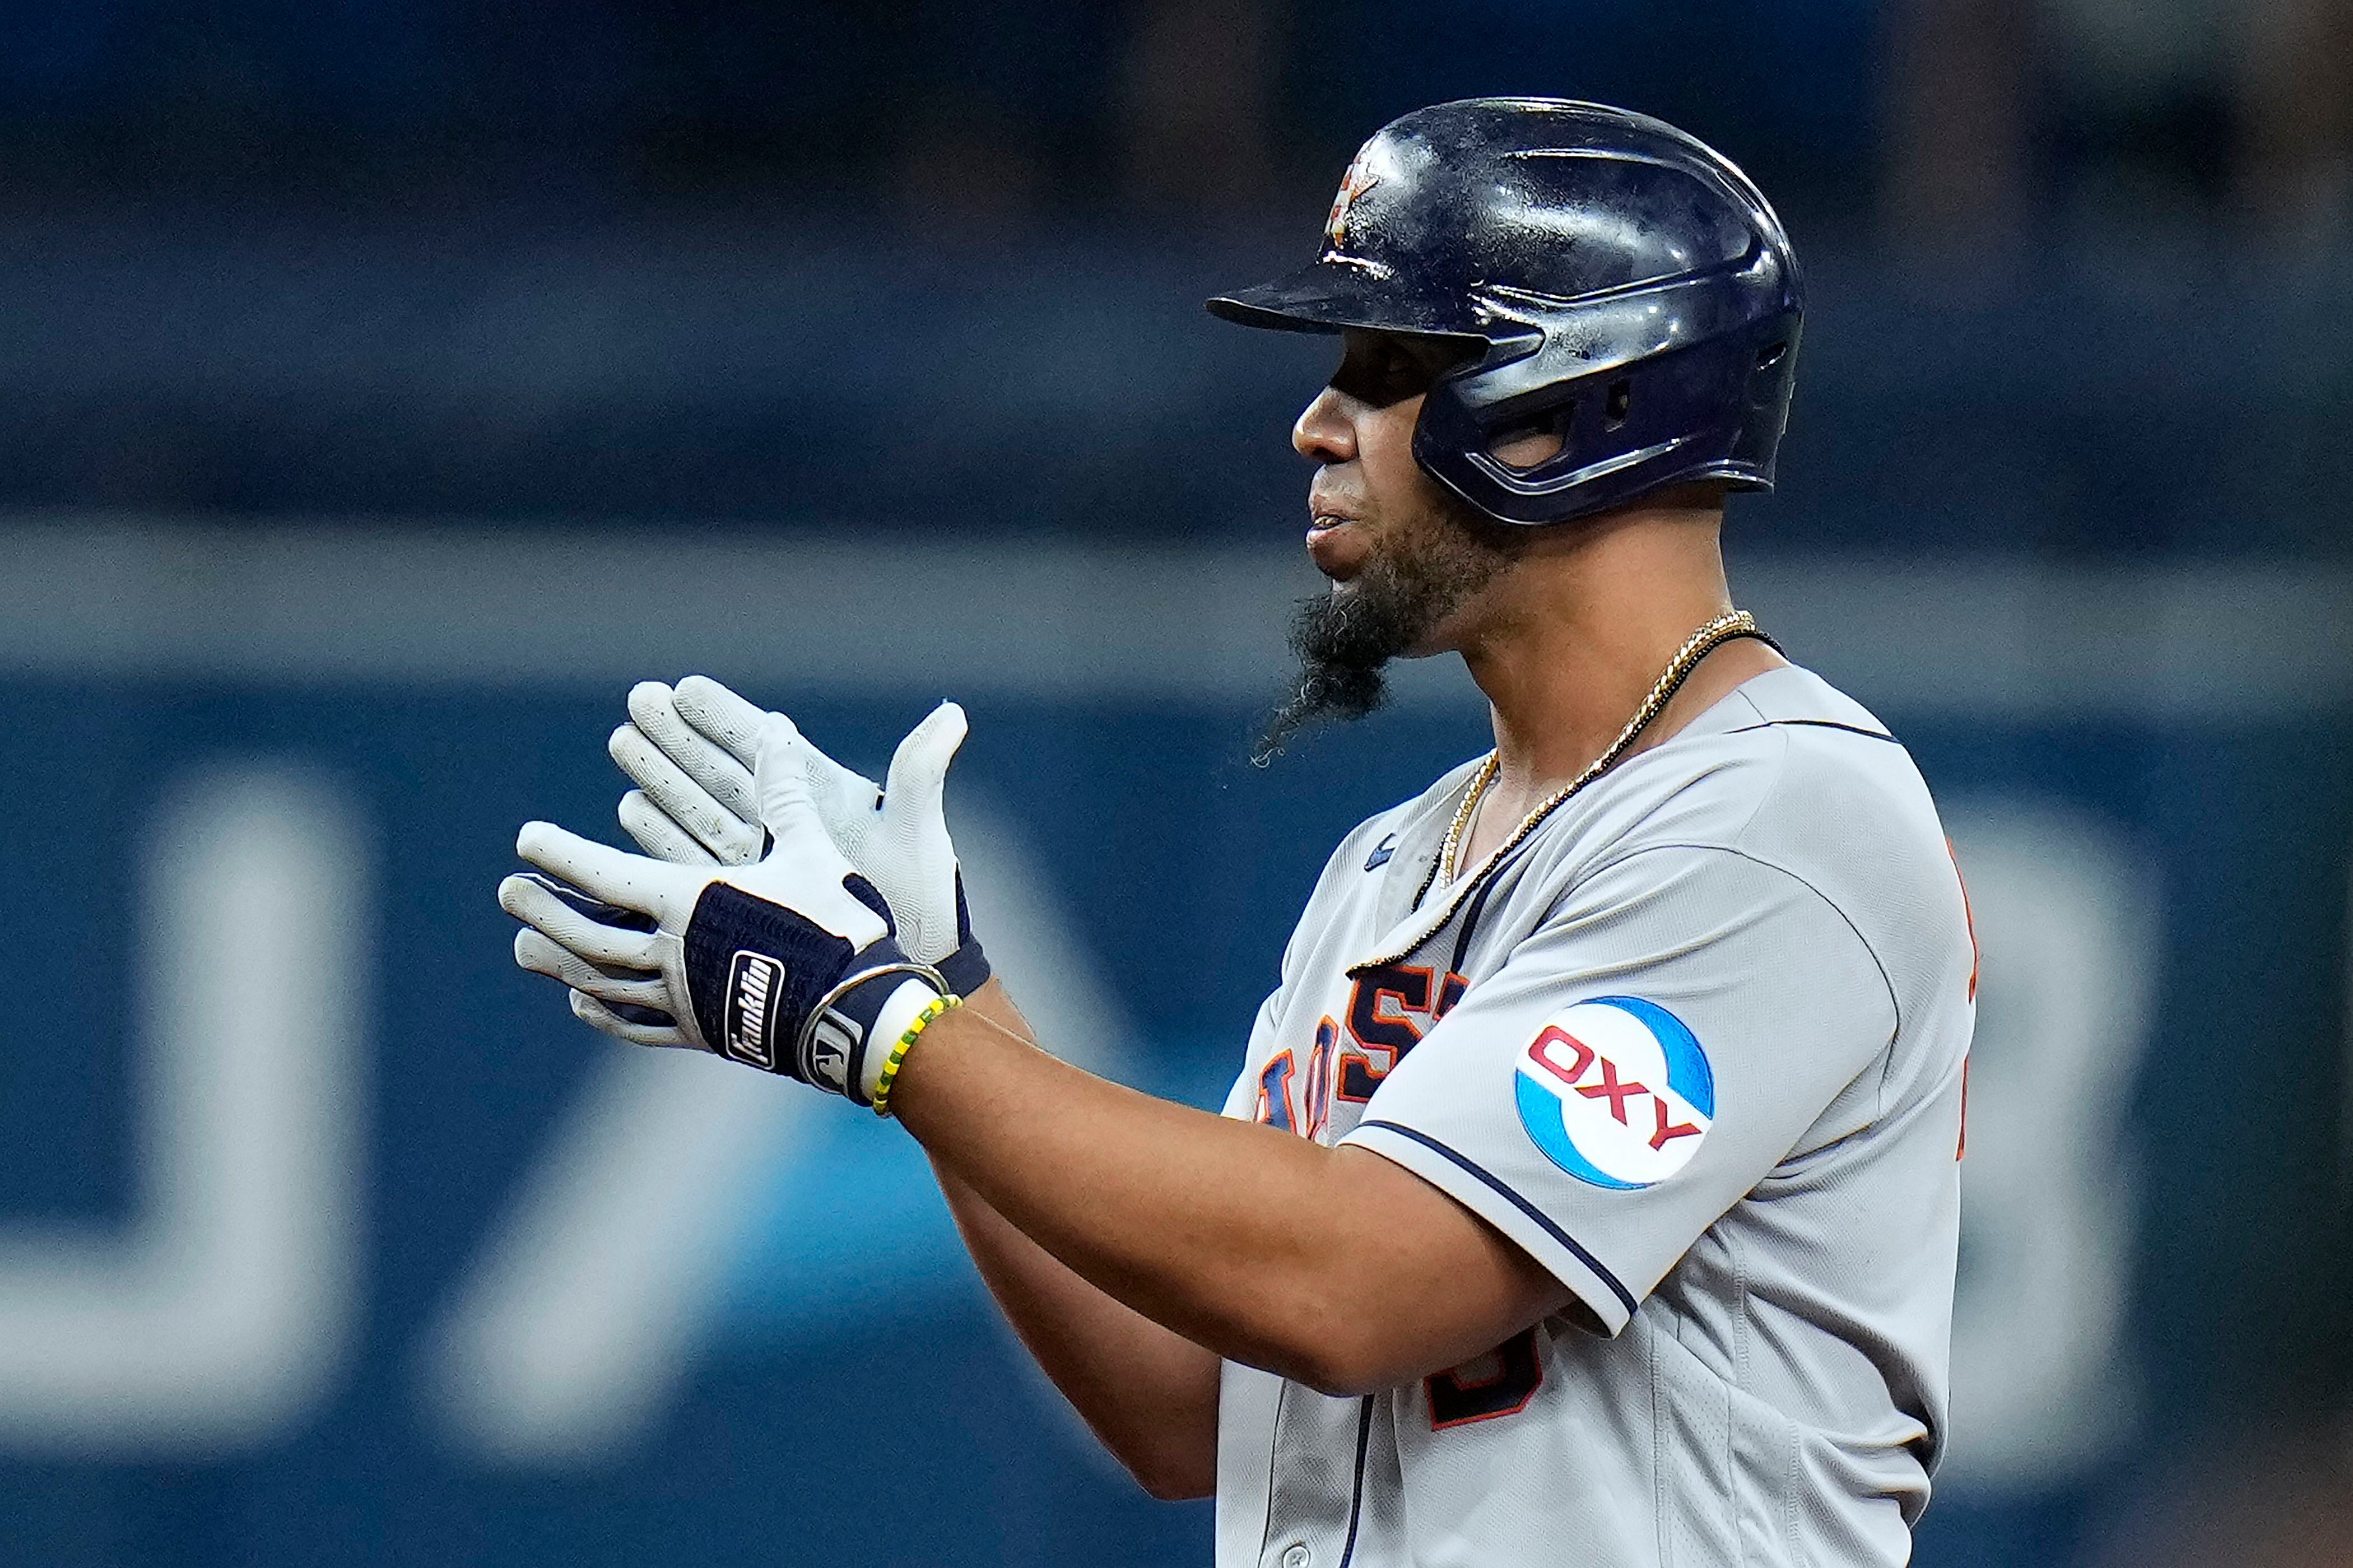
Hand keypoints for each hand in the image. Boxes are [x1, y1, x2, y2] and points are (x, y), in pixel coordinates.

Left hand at [500, 715, 948, 1104]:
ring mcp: (682, 998)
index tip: (526, 838)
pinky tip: (581, 1001)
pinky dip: (602, 1011)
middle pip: (587, 932)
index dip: (561, 854)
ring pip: (600, 981)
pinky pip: (637, 1024)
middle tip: (508, 891)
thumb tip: (778, 731)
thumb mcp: (812, 853)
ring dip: (558, 960)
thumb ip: (785, 795)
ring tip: (524, 945)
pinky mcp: (701, 1032)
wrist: (858, 1014)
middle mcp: (672, 951)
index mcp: (690, 901)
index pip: (604, 874)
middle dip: (544, 908)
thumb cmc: (835, 924)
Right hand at [608, 676, 986, 991]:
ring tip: (623, 743)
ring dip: (661, 782)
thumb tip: (953, 712)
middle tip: (637, 702)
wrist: (905, 984)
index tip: (684, 688)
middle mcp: (789, 832)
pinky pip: (690, 869)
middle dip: (679, 741)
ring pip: (698, 815)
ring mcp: (762, 870)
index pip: (764, 750)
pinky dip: (659, 842)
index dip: (725, 719)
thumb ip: (919, 772)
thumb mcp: (916, 834)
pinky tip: (629, 811)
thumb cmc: (923, 906)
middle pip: (721, 776)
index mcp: (825, 803)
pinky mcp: (742, 909)